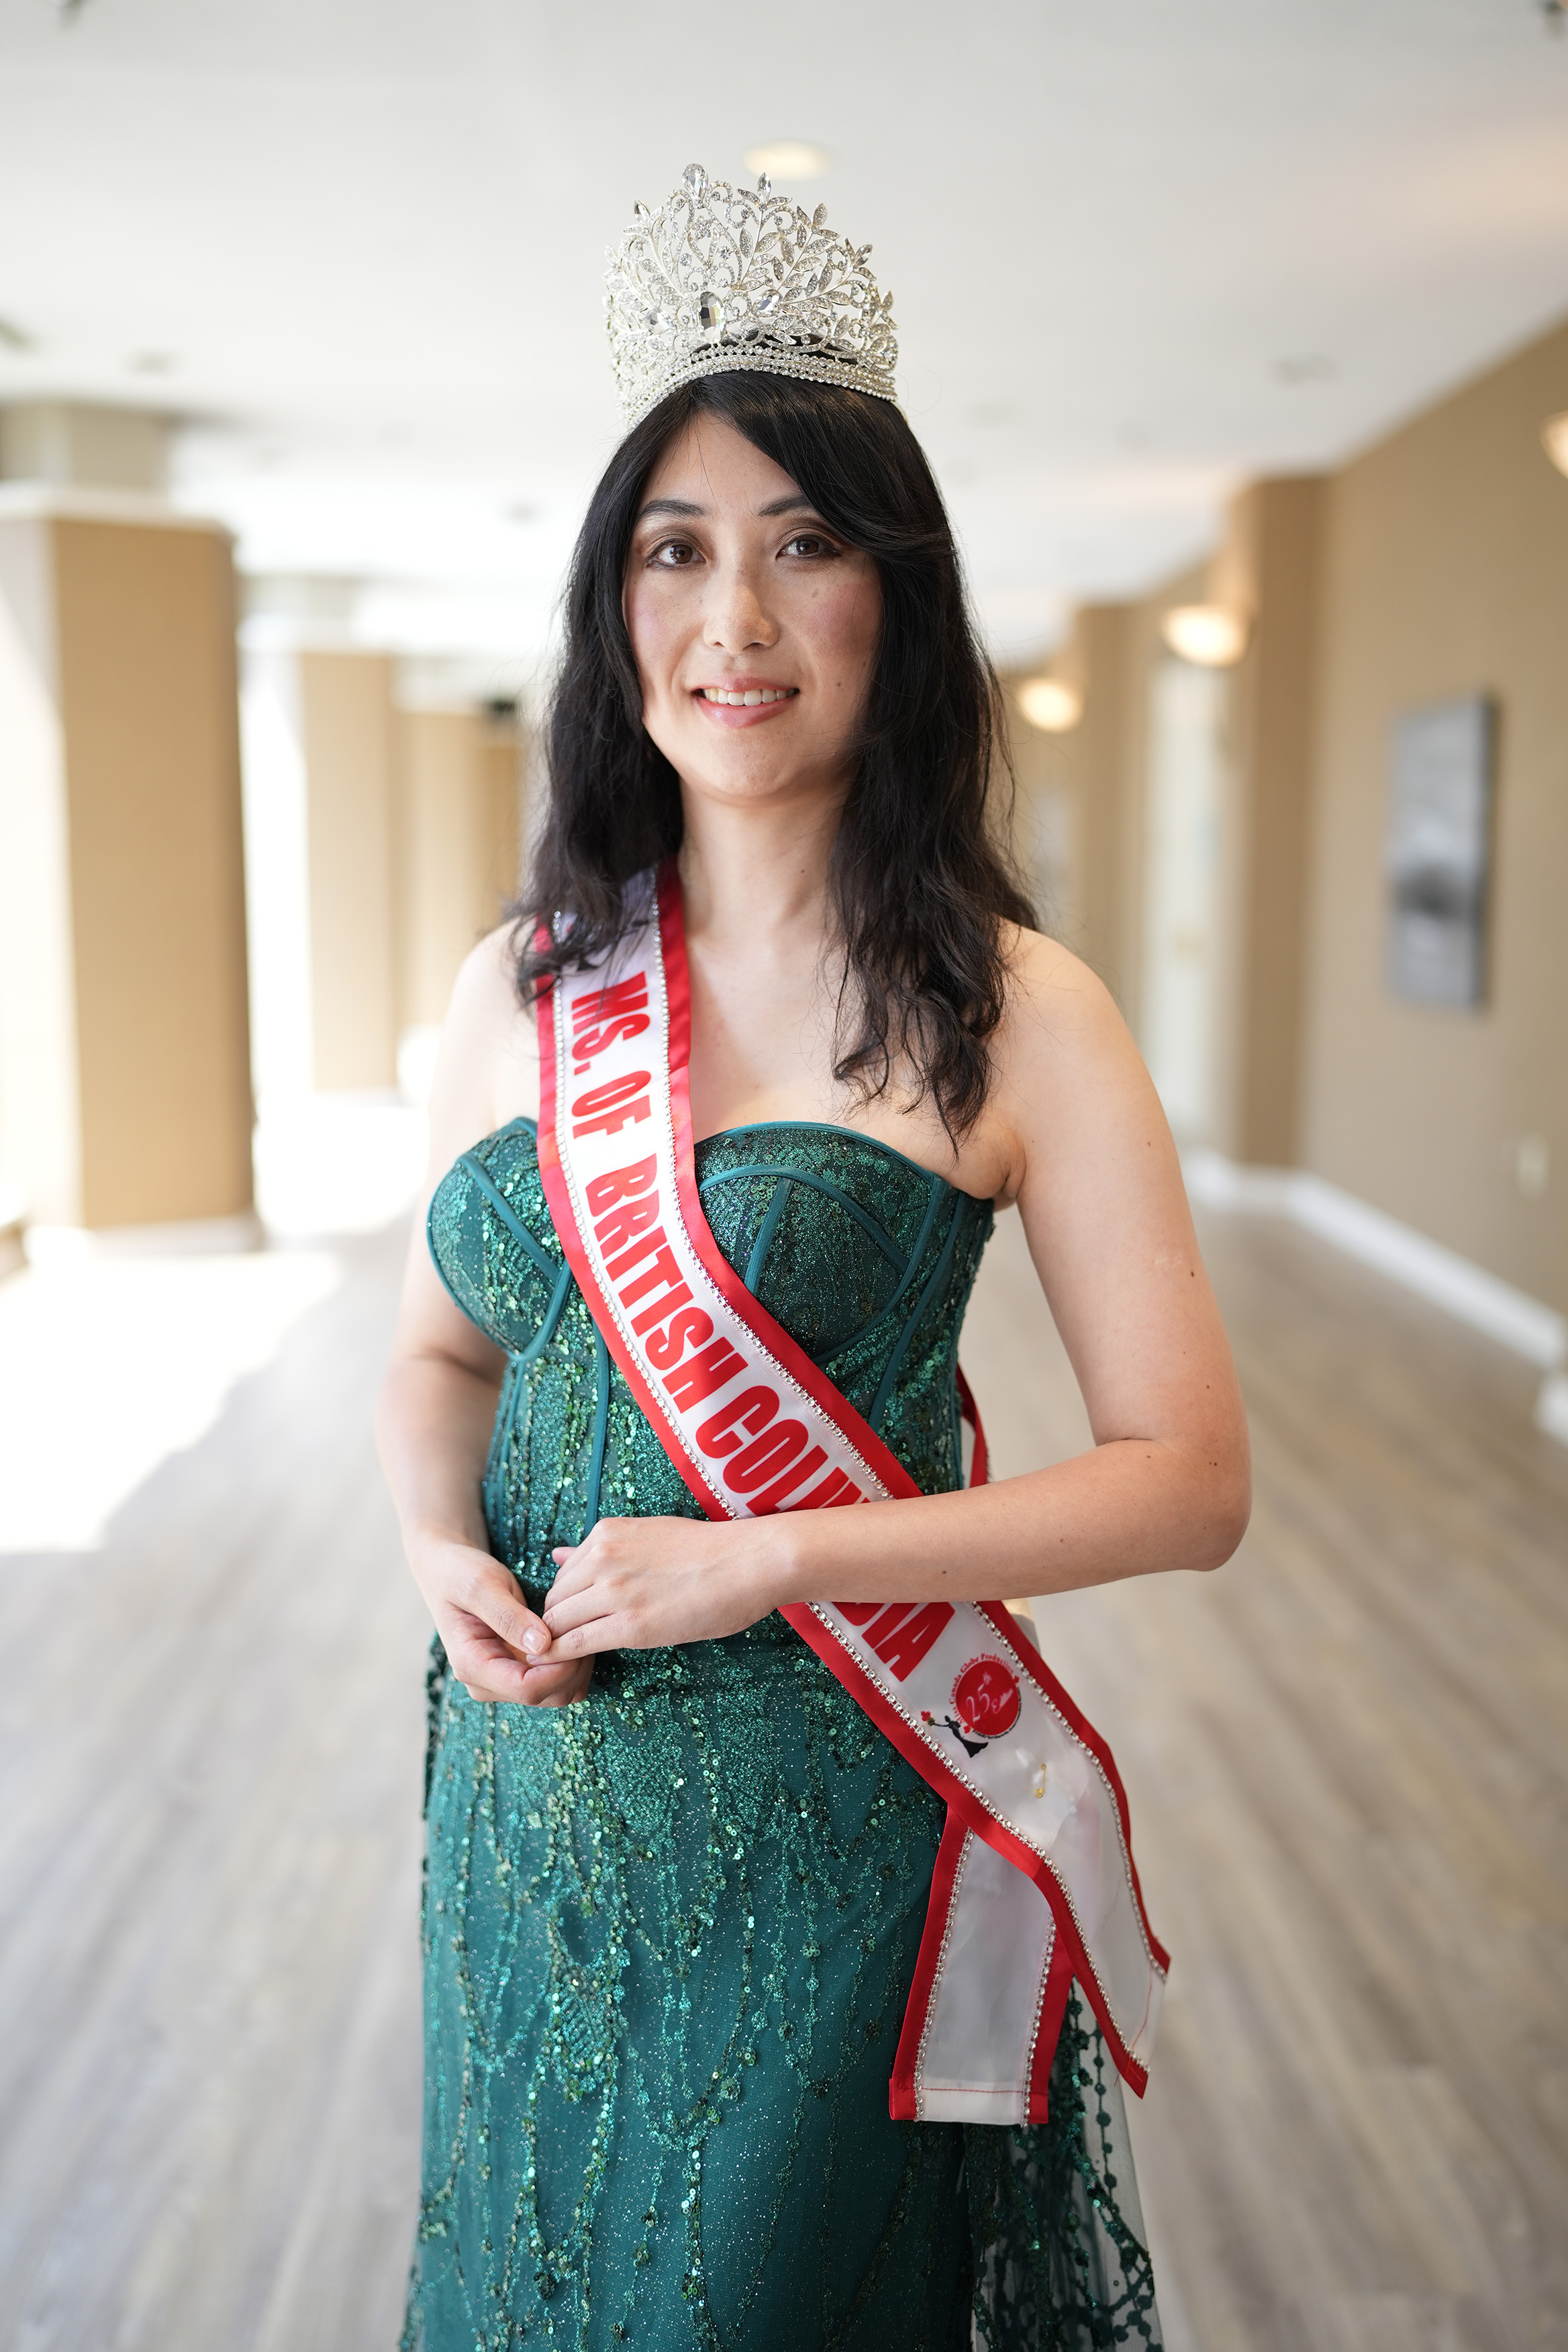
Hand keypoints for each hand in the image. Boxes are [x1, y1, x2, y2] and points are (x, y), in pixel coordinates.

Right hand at [409, 1533, 592, 1705]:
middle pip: (548, 1696)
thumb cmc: (460, 1573)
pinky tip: (574, 1631)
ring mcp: (504, 1680)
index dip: (560, 1668)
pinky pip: (557, 1680)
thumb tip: (542, 1645)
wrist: (449, 1570)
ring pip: (558, 1693)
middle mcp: (487, 1682)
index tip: (577, 1635)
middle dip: (574, 1667)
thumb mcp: (481, 1585)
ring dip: (577, 1665)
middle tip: (586, 1625)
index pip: (528, 1689)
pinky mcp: (518, 1670)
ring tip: (581, 1626)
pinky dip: (572, 1661)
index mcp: (472, 1665)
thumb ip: (508, 1615)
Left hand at [541, 1515, 780, 1657]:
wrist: (750, 1562)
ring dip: (558, 1643)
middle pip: (553, 1600)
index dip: (565, 1602)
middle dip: (556, 1624)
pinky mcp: (632, 1625)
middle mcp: (603, 1557)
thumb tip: (556, 1554)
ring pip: (558, 1623)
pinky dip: (562, 1657)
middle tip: (570, 1645)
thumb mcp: (647, 1536)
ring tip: (571, 1659)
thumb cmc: (708, 1551)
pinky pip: (577, 1644)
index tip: (577, 1619)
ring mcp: (616, 1591)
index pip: (561, 1575)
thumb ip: (599, 1549)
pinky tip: (567, 1665)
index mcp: (606, 1534)